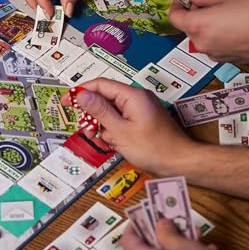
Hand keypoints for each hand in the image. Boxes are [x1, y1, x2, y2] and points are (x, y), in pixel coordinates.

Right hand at [61, 78, 194, 174]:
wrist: (181, 164)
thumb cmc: (154, 148)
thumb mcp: (120, 131)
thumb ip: (99, 111)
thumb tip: (81, 94)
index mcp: (132, 95)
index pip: (100, 85)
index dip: (80, 92)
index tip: (66, 102)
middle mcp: (136, 98)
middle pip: (104, 99)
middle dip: (92, 115)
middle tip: (87, 131)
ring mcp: (139, 109)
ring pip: (110, 112)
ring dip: (102, 126)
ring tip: (104, 142)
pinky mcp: (141, 120)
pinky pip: (120, 120)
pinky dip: (113, 131)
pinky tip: (114, 144)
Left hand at [168, 0, 248, 62]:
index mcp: (197, 26)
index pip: (173, 17)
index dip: (176, 6)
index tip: (181, 0)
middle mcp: (201, 43)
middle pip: (187, 27)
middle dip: (194, 14)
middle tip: (208, 3)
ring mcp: (213, 53)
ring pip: (201, 37)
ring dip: (206, 26)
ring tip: (226, 14)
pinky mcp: (225, 59)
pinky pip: (214, 45)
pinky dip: (217, 35)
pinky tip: (233, 26)